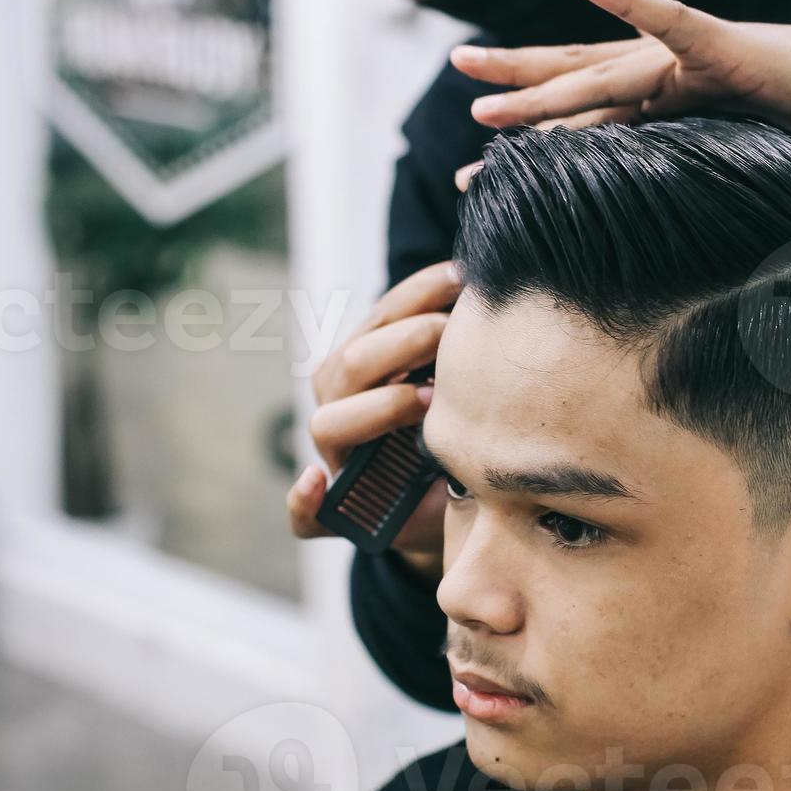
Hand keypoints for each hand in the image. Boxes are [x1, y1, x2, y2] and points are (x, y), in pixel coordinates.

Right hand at [287, 259, 461, 574]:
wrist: (458, 508)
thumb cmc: (461, 435)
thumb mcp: (463, 387)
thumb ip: (464, 342)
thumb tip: (488, 286)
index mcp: (367, 364)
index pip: (380, 317)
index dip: (417, 293)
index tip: (462, 277)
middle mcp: (342, 403)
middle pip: (352, 363)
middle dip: (406, 341)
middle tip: (455, 334)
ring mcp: (336, 457)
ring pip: (329, 423)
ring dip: (380, 407)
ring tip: (430, 400)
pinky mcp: (338, 513)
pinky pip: (304, 513)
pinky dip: (302, 500)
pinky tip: (315, 483)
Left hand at [448, 0, 790, 188]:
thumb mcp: (735, 154)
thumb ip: (693, 177)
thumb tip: (662, 234)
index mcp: (665, 96)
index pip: (584, 108)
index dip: (529, 125)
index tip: (473, 158)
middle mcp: (666, 70)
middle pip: (574, 75)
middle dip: (511, 85)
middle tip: (456, 89)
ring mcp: (692, 57)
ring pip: (601, 68)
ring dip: (539, 78)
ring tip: (479, 81)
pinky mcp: (729, 47)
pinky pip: (672, 21)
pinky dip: (628, 0)